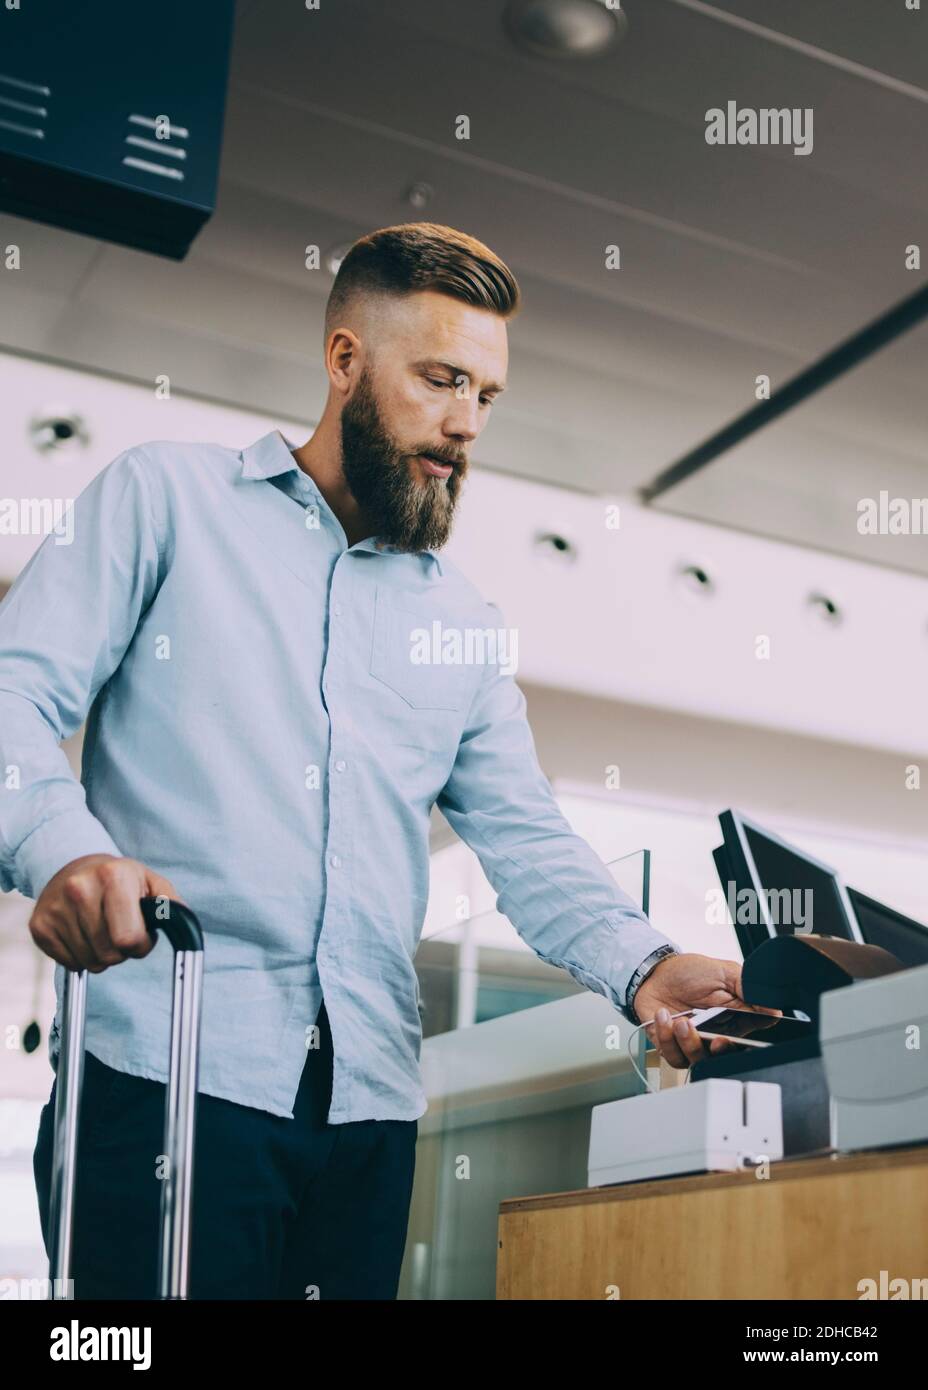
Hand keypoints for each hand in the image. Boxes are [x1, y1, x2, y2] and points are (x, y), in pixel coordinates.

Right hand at [29, 853, 187, 973]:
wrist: (75, 868)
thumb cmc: (120, 880)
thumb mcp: (152, 883)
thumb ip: (171, 906)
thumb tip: (183, 927)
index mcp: (113, 876)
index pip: (128, 938)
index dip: (141, 945)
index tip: (140, 934)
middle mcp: (80, 889)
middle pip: (109, 954)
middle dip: (121, 951)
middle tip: (119, 930)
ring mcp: (56, 908)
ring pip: (89, 962)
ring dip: (100, 955)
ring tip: (101, 930)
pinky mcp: (39, 926)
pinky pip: (68, 963)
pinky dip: (80, 956)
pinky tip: (82, 934)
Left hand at [632, 952, 781, 1068]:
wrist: (656, 972)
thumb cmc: (690, 972)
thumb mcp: (724, 973)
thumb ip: (748, 989)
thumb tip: (774, 1008)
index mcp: (733, 1021)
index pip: (743, 1044)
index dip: (738, 1048)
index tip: (728, 1040)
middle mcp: (714, 1036)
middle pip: (722, 1059)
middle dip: (716, 1052)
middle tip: (712, 1038)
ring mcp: (692, 1043)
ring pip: (697, 1060)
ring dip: (688, 1042)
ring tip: (680, 1021)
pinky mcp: (671, 1046)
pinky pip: (672, 1055)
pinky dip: (666, 1037)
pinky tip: (664, 1016)